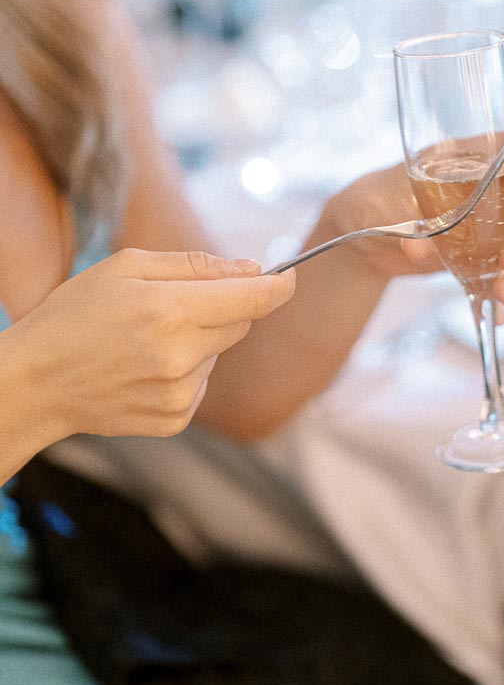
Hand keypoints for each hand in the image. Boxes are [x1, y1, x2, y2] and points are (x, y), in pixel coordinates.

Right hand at [10, 249, 295, 441]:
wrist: (34, 384)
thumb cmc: (74, 316)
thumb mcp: (125, 268)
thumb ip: (193, 265)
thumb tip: (250, 268)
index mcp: (169, 311)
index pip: (253, 299)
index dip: (278, 285)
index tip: (288, 276)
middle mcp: (180, 356)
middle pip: (240, 324)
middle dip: (223, 308)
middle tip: (175, 305)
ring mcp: (180, 394)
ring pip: (218, 355)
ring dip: (198, 342)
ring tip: (145, 342)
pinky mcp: (175, 419)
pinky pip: (202, 385)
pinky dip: (185, 373)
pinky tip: (143, 369)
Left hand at [319, 131, 503, 309]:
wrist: (361, 239)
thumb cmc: (371, 203)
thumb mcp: (381, 205)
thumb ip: (403, 223)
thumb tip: (418, 248)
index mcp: (468, 160)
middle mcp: (488, 189)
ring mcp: (490, 225)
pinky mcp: (482, 257)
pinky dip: (501, 294)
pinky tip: (498, 315)